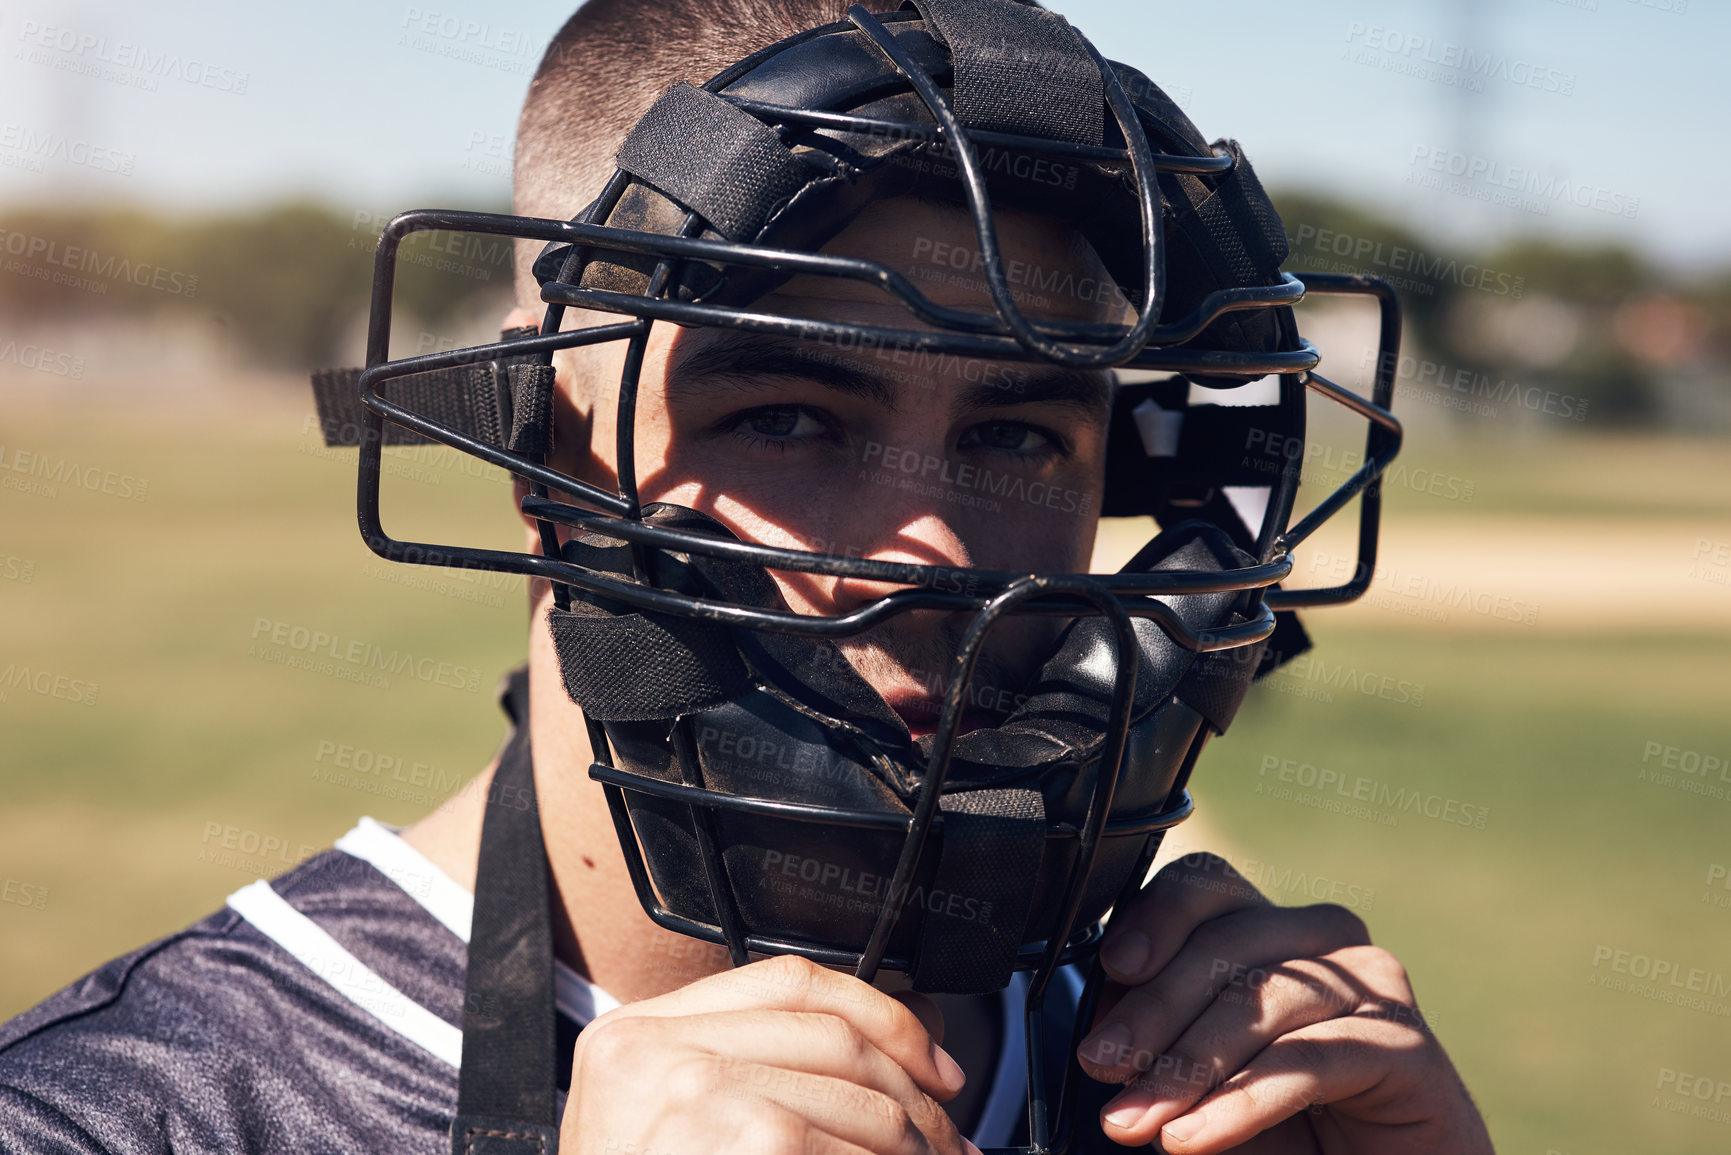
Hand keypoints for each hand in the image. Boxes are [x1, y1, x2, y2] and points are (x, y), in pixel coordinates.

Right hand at [563, 954, 980, 1154]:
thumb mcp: (679, 1119)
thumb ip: (768, 1064)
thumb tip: (911, 1028)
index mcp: (642, 1033)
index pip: (790, 981)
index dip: (881, 1013)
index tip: (930, 1060)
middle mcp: (662, 1051)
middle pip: (837, 1037)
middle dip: (916, 1091)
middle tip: (949, 1138)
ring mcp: (698, 1094)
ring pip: (865, 1100)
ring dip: (920, 1143)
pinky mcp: (754, 1143)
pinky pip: (858, 1153)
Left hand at [1074, 853, 1493, 1153]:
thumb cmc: (1289, 1122)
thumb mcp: (1206, 1071)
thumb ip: (1160, 1033)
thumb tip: (1102, 1030)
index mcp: (1270, 927)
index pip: (1207, 886)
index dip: (1158, 916)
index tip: (1112, 966)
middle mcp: (1325, 939)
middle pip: (1224, 945)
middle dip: (1152, 1011)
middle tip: (1100, 1067)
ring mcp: (1372, 986)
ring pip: (1261, 1001)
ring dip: (1186, 1065)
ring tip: (1135, 1121)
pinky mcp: (1405, 1044)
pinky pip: (1306, 1062)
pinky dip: (1239, 1102)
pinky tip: (1191, 1138)